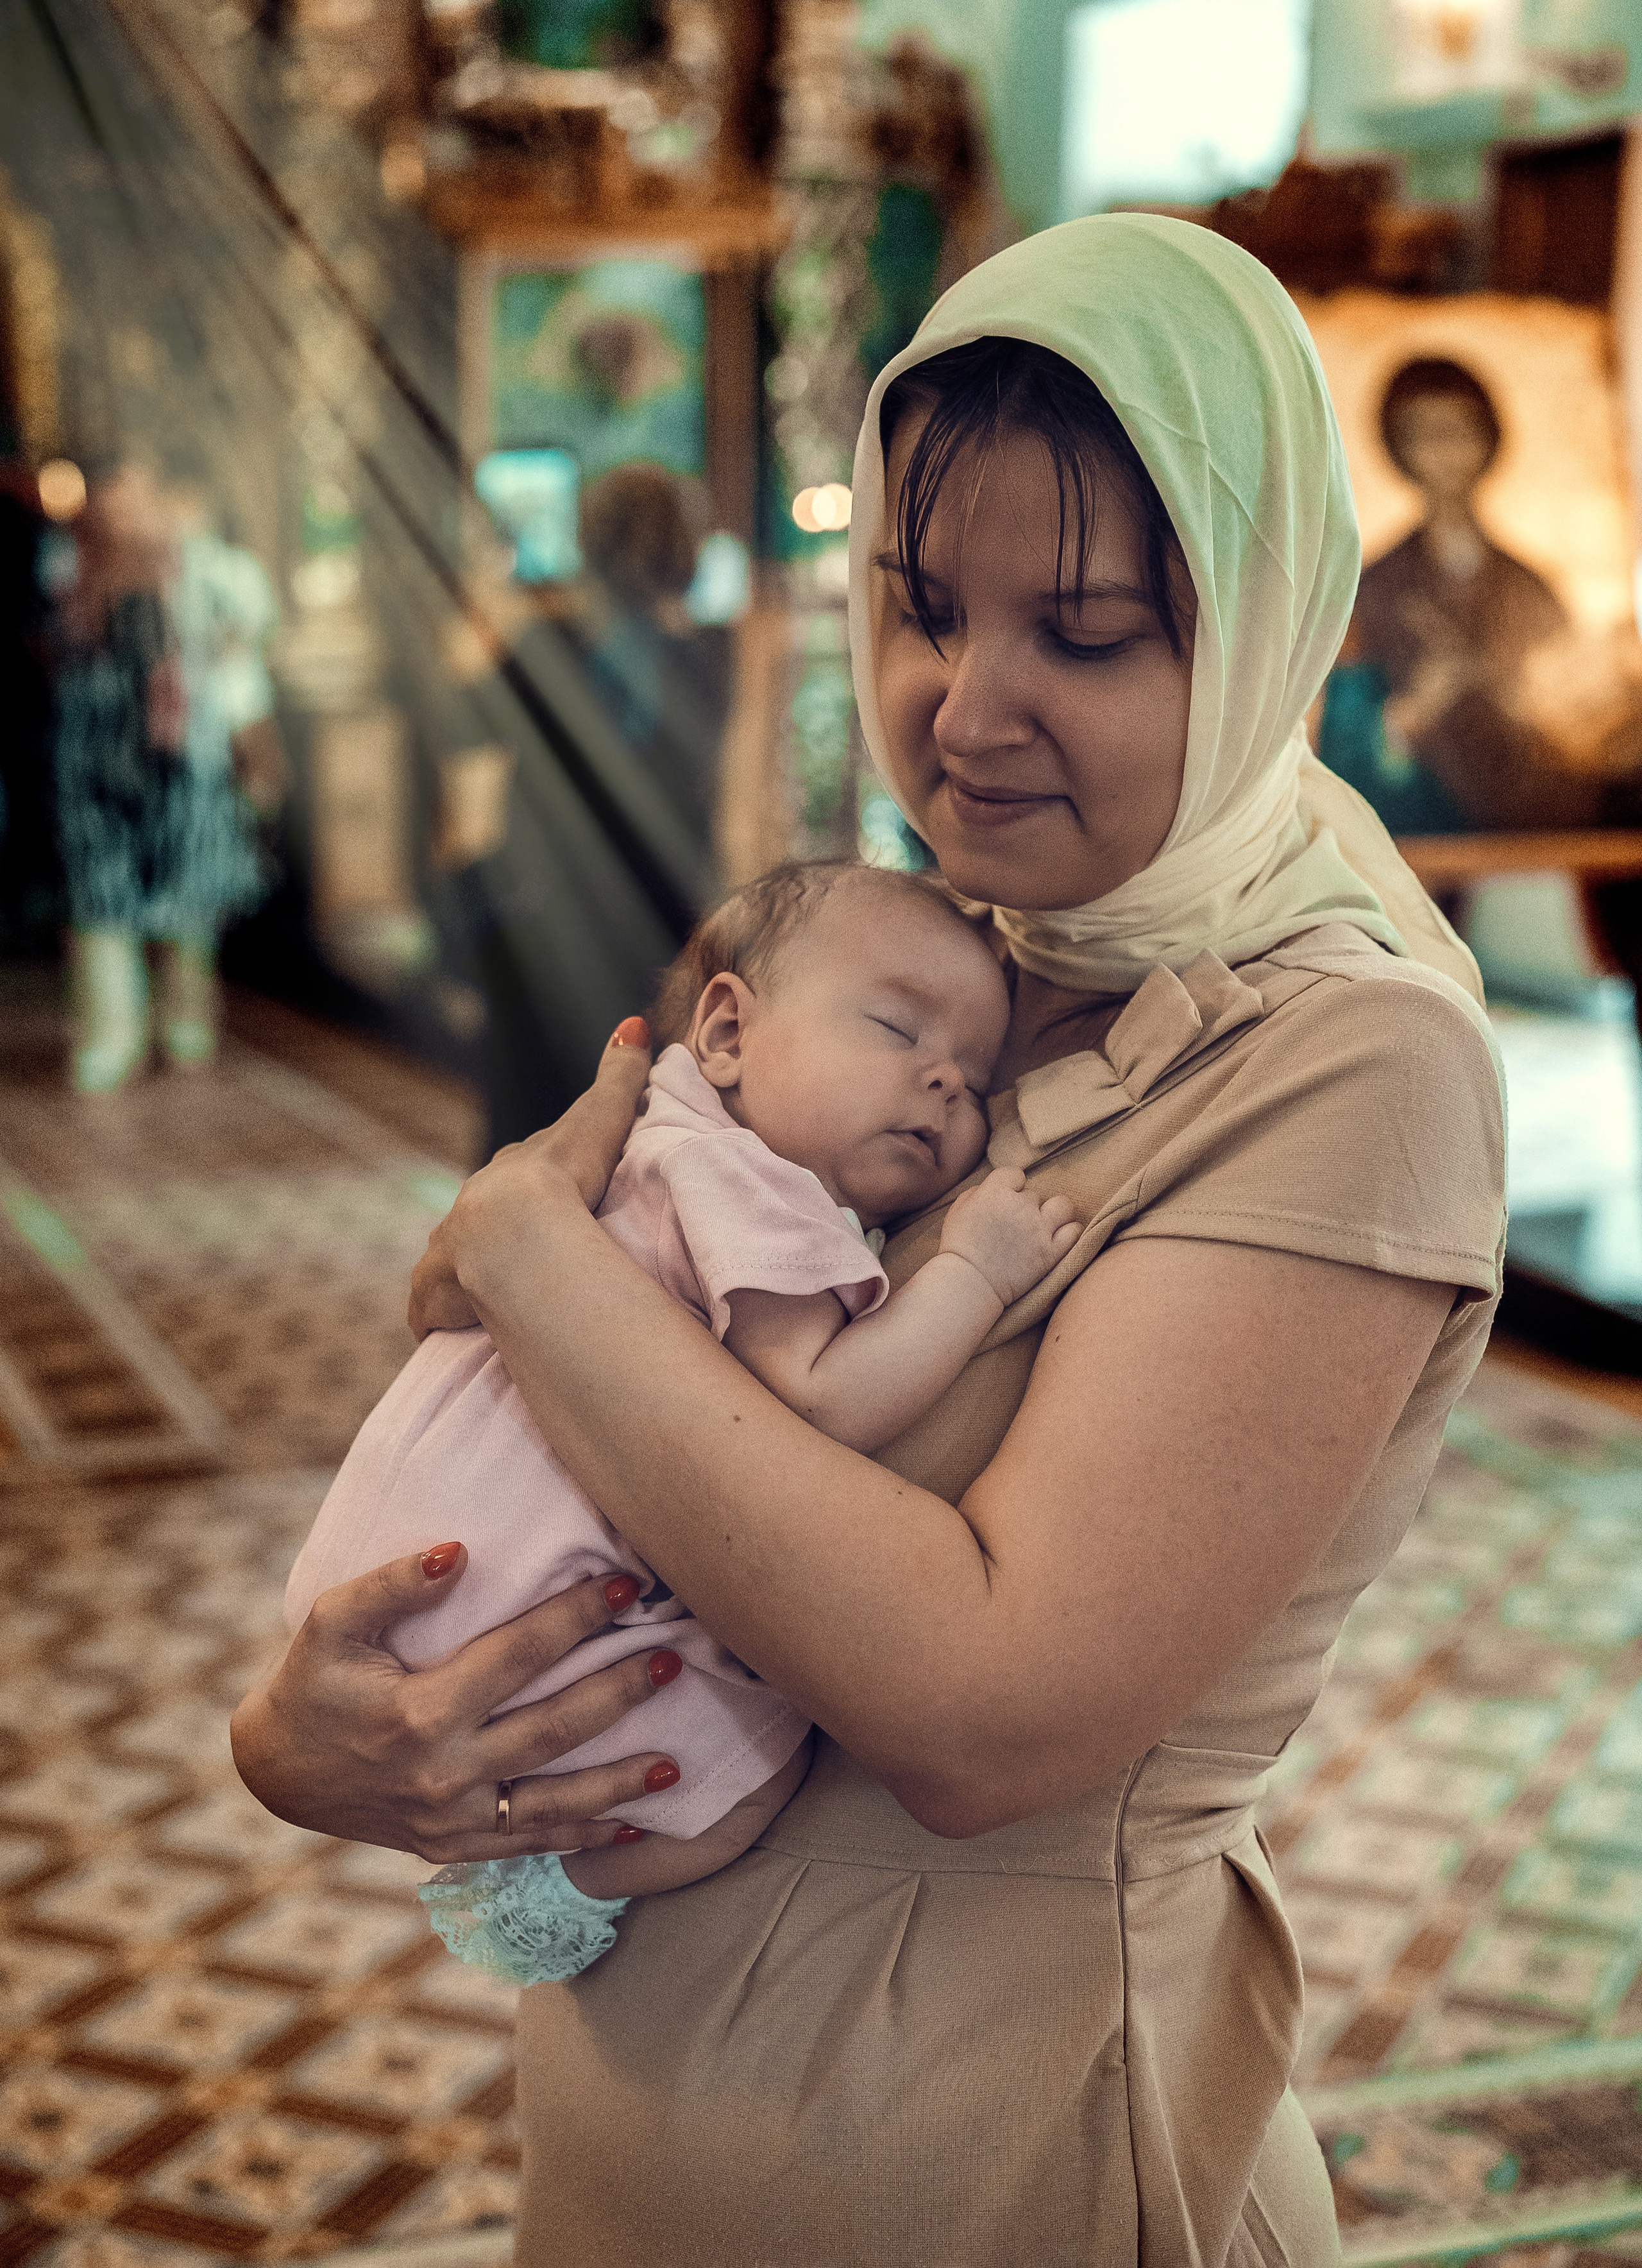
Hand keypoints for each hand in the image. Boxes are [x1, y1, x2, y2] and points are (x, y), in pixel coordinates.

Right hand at [229, 1546, 683, 1863]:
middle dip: (619, 1693)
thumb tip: (458, 1553)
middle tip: (674, 1661)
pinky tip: (633, 1823)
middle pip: (554, 1729)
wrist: (279, 1772)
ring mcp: (454, 1817)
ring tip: (676, 1764)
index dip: (576, 1619)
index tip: (628, 1588)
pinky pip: (532, 1844)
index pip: (518, 1656)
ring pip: (555, 1802)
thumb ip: (392, 1585)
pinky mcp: (456, 1845)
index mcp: (419, 1712)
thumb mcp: (331, 1623)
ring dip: (620, 1782)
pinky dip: (585, 1838)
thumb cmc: (313, 1682)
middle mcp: (444, 1771)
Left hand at [409, 1016, 652, 1336]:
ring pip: (454, 1260)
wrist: (516, 1232)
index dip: (537, 1182)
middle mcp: (471, 1205)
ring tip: (496, 1300)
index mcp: (512, 1171)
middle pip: (484, 1213)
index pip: (522, 1171)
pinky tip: (458, 1330)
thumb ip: (619, 1077)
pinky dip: (441, 1318)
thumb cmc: (565, 1176)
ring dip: (469, 1278)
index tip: (555, 1197)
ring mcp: (447, 1252)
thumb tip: (634, 1023)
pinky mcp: (435, 1295)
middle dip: (497, 1230)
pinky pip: (433, 1310)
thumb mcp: (600, 1121)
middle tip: (530, 1255)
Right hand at [938, 1167, 1080, 1308]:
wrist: (968, 1284)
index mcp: (995, 1192)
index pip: (1015, 1174)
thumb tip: (994, 1187)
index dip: (1010, 1187)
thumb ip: (978, 1192)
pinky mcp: (1050, 1252)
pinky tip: (1060, 1237)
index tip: (1004, 1202)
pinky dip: (1069, 1231)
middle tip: (1013, 1227)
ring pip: (1062, 1205)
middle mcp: (1020, 1206)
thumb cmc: (958, 1248)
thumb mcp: (958, 1210)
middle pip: (1033, 1195)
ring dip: (1055, 1212)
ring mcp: (1038, 1229)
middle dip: (1024, 1208)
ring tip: (1045, 1225)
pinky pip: (1074, 1231)